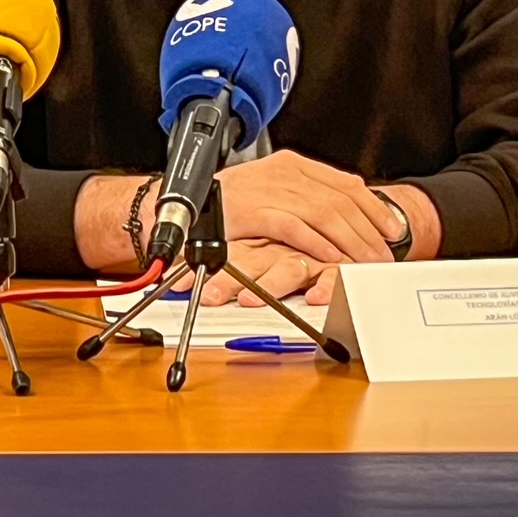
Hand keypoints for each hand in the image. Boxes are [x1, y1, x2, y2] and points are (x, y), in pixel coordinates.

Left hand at [189, 240, 339, 307]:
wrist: (337, 216)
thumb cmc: (296, 235)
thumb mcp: (256, 244)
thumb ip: (225, 263)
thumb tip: (180, 281)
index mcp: (258, 240)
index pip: (227, 253)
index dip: (206, 270)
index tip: (184, 284)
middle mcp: (280, 247)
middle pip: (252, 262)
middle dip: (230, 280)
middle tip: (211, 296)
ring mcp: (308, 254)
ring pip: (288, 269)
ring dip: (270, 285)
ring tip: (251, 300)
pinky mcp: (336, 265)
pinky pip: (331, 275)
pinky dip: (325, 286)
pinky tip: (315, 298)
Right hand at [214, 150, 403, 265]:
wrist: (184, 202)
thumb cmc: (227, 201)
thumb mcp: (271, 188)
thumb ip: (303, 196)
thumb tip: (341, 215)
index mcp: (291, 164)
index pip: (345, 183)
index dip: (373, 207)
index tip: (391, 228)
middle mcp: (284, 173)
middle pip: (340, 200)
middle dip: (368, 231)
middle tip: (383, 255)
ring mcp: (270, 190)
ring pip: (324, 214)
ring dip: (350, 241)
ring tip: (364, 262)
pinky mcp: (254, 210)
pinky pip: (295, 227)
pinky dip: (317, 243)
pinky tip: (331, 256)